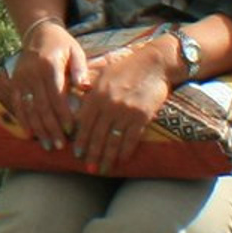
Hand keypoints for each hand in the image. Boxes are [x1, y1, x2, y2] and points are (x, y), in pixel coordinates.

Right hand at [0, 16, 86, 147]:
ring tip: (47, 145)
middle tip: (59, 145)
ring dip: (38, 129)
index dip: (63, 115)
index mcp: (49, 65)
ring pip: (28, 109)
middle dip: (51, 128)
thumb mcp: (75, 51)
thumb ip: (80, 69)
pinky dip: (23, 120)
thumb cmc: (62, 44)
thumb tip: (85, 87)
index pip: (56, 95)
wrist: (38, 32)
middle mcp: (32, 73)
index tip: (71, 131)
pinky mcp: (14, 82)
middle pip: (41, 106)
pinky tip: (30, 134)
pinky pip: (17, 104)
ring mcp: (21, 79)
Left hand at [68, 38, 173, 170]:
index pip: (84, 122)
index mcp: (96, 94)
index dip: (80, 140)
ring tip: (102, 169)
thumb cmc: (128, 66)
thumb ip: (89, 85)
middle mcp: (108, 104)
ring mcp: (125, 111)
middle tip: (88, 168)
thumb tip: (76, 94)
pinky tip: (121, 160)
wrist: (155, 63)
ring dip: (107, 157)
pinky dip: (125, 151)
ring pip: (113, 140)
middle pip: (97, 135)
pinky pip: (131, 138)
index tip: (76, 154)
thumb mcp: (103, 71)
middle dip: (92, 154)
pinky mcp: (141, 116)